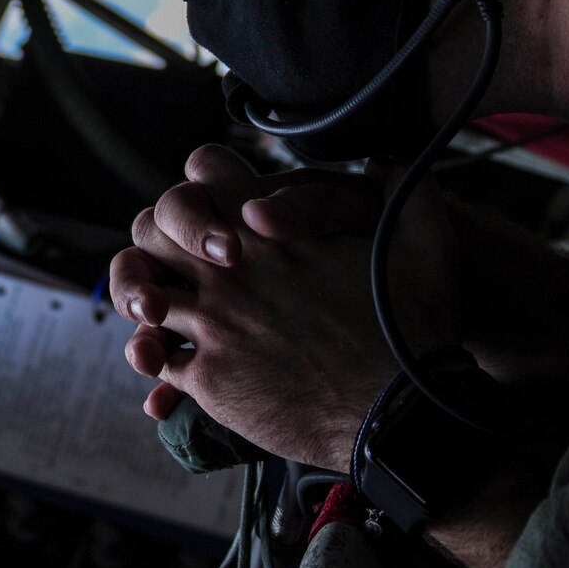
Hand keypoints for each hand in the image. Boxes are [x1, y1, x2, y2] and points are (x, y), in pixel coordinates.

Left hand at [110, 145, 460, 469]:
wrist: (400, 414)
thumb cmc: (415, 328)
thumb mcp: (426, 239)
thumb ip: (405, 184)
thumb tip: (389, 153)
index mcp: (272, 227)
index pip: (202, 169)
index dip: (202, 180)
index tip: (214, 205)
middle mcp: (231, 270)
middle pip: (152, 227)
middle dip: (158, 239)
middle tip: (175, 261)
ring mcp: (214, 325)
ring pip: (143, 293)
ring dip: (145, 302)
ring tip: (161, 316)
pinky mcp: (210, 379)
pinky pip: (157, 360)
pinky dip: (158, 362)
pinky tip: (171, 370)